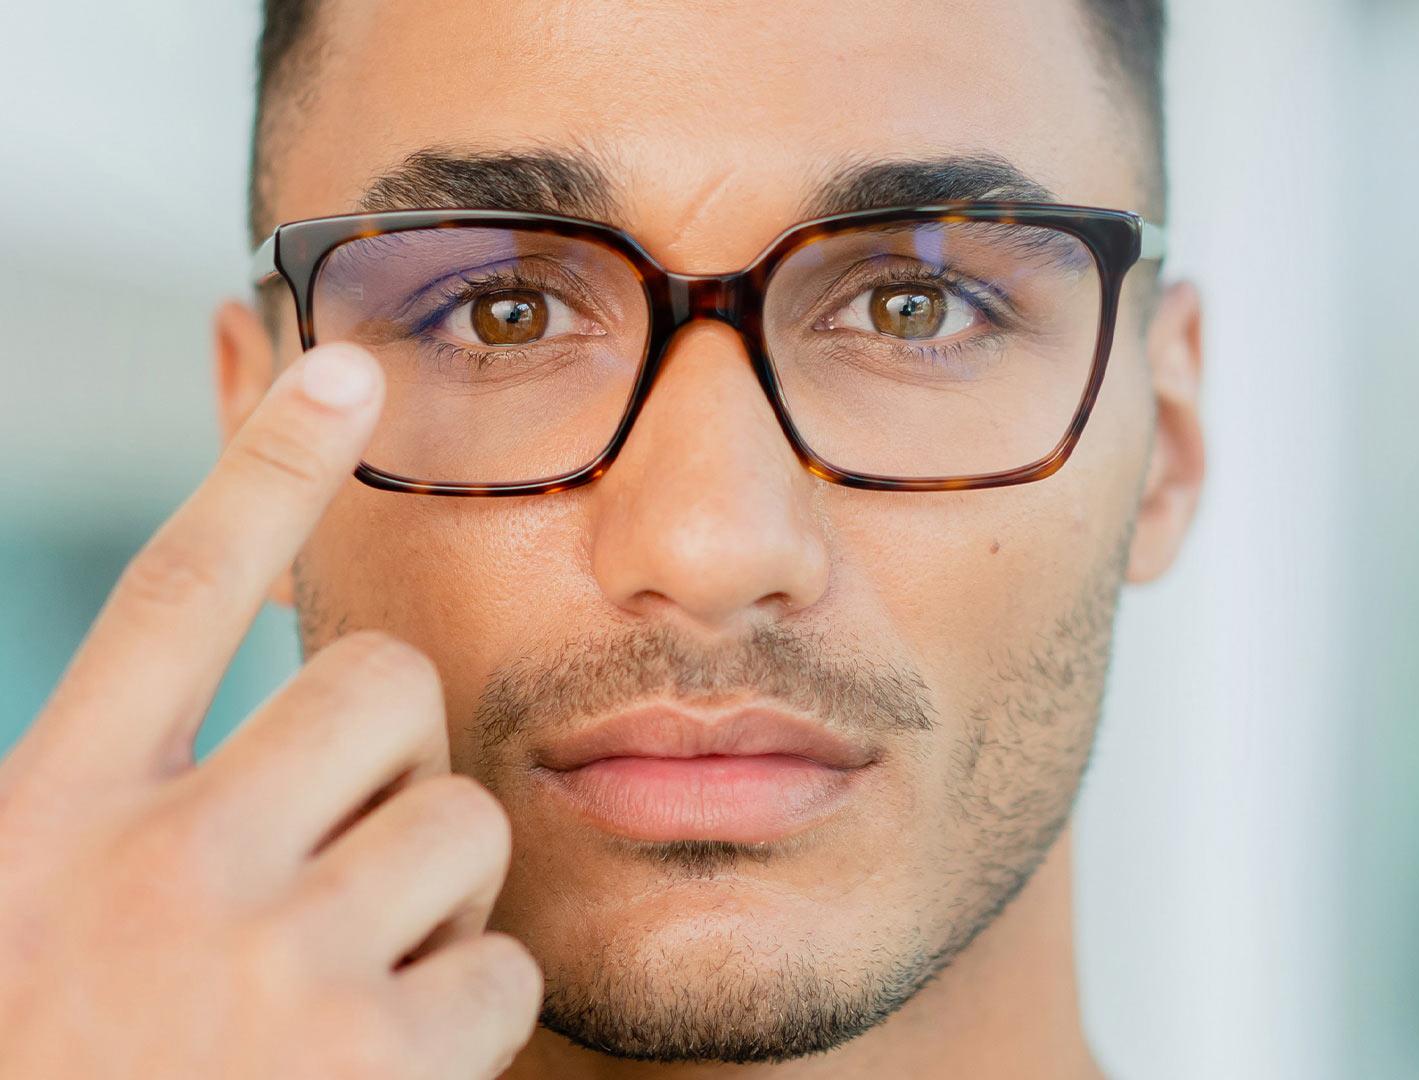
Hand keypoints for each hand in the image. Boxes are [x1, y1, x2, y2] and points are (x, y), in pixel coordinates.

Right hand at [0, 344, 540, 1079]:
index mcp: (45, 819)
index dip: (262, 463)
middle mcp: (155, 869)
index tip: (344, 362)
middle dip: (395, 748)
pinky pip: (500, 972)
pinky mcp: (368, 1071)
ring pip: (462, 825)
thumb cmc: (48, 1061)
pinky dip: (462, 1017)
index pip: (172, 591)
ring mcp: (265, 970)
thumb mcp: (21, 905)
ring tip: (339, 982)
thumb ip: (107, 786)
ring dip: (431, 892)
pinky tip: (373, 1076)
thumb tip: (216, 676)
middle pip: (380, 685)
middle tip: (340, 842)